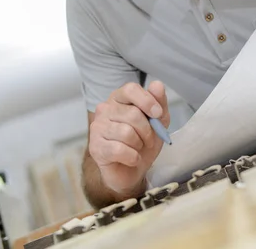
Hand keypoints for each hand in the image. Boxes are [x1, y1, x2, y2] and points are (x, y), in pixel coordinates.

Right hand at [89, 80, 169, 196]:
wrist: (131, 171)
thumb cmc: (143, 141)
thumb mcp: (159, 121)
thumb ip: (159, 102)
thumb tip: (157, 85)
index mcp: (119, 98)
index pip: (130, 89)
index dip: (147, 101)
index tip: (158, 114)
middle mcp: (105, 108)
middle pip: (133, 114)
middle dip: (147, 131)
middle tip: (149, 140)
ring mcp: (98, 127)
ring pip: (126, 132)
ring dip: (139, 145)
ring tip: (138, 148)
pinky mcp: (95, 146)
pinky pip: (119, 149)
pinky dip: (132, 157)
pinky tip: (132, 158)